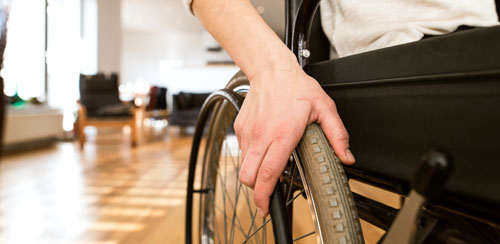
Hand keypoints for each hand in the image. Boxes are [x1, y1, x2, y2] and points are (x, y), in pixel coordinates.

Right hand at [234, 64, 355, 216]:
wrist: (271, 69)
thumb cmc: (296, 87)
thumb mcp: (324, 108)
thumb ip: (337, 135)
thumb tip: (347, 157)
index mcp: (282, 135)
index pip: (268, 173)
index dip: (264, 196)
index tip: (265, 208)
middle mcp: (262, 136)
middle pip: (248, 176)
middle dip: (255, 192)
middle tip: (266, 197)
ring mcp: (248, 132)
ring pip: (243, 166)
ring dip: (253, 174)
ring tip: (267, 170)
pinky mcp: (240, 128)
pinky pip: (242, 151)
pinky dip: (250, 157)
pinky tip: (264, 149)